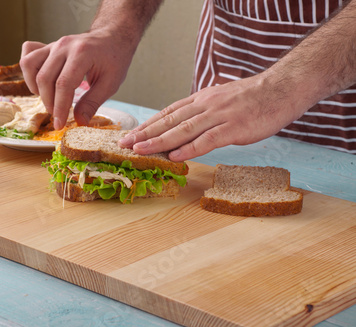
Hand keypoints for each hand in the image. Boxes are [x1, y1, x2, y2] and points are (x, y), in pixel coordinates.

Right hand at [19, 30, 135, 129]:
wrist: (112, 38)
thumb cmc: (114, 60)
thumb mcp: (110, 83)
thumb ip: (93, 102)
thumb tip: (79, 121)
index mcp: (82, 53)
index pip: (63, 84)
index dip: (59, 107)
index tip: (59, 124)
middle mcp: (64, 46)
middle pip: (45, 78)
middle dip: (49, 102)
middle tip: (58, 115)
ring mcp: (54, 44)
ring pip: (30, 65)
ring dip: (35, 87)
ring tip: (50, 98)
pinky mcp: (48, 46)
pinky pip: (28, 55)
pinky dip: (29, 72)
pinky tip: (41, 83)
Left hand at [118, 74, 309, 160]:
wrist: (282, 88)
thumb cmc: (252, 98)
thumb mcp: (221, 100)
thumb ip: (202, 113)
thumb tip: (185, 127)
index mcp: (200, 100)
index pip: (167, 112)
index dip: (147, 124)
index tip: (130, 135)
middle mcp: (205, 106)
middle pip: (169, 120)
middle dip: (144, 133)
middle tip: (125, 144)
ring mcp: (219, 116)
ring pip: (183, 130)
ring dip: (159, 141)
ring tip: (140, 150)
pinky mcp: (234, 127)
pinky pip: (208, 139)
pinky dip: (190, 148)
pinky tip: (175, 156)